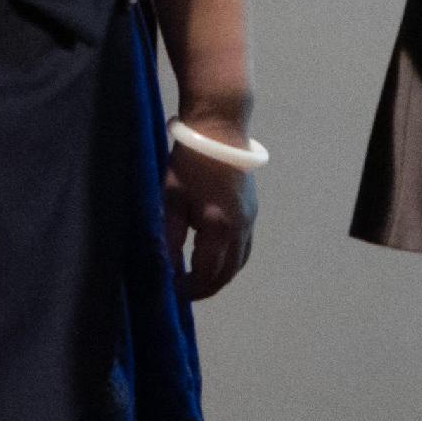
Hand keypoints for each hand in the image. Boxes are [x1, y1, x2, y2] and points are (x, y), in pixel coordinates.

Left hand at [165, 118, 257, 299]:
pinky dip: (230, 259)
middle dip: (207, 287)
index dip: (189, 287)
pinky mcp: (253, 210)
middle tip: (185, 290)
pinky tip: (214, 255)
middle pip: (228, 273)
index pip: (206, 273)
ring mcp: (251, 219)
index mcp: (219, 229)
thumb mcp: (172, 201)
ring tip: (199, 276)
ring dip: (221, 274)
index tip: (172, 288)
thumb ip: (171, 238)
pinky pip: (245, 246)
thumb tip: (169, 267)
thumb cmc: (190, 164)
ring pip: (240, 261)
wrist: (220, 130)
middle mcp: (241, 229)